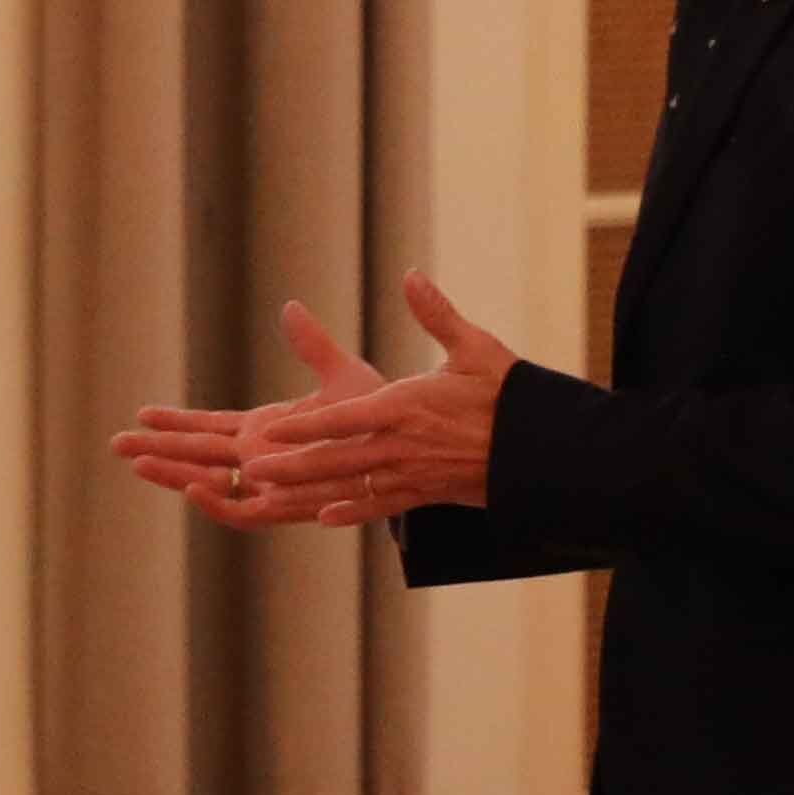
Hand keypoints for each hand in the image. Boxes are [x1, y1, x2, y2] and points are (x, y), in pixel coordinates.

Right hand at [115, 298, 389, 531]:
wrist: (415, 450)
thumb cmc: (384, 419)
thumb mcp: (342, 375)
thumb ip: (311, 345)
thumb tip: (289, 308)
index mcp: (270, 430)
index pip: (211, 427)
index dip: (176, 422)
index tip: (142, 413)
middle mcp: (264, 459)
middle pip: (197, 456)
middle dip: (157, 450)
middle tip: (116, 444)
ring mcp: (274, 483)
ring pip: (210, 483)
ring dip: (174, 474)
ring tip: (137, 463)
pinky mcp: (290, 505)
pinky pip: (246, 512)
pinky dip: (218, 501)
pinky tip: (191, 486)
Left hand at [232, 273, 518, 524]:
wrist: (544, 452)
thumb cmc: (509, 395)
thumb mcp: (475, 348)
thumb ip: (436, 315)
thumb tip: (412, 276)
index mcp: (408, 408)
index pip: (345, 419)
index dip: (305, 427)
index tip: (269, 430)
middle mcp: (403, 446)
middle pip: (336, 460)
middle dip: (290, 465)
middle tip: (249, 469)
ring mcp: (413, 475)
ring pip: (350, 487)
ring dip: (307, 490)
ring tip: (268, 494)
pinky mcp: (426, 494)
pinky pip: (381, 507)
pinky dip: (352, 512)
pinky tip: (324, 517)